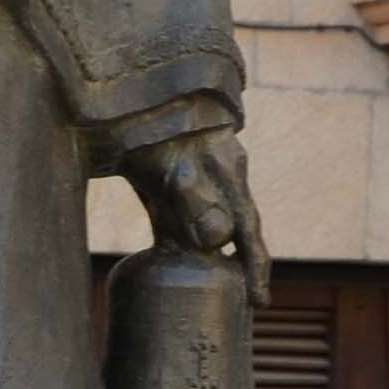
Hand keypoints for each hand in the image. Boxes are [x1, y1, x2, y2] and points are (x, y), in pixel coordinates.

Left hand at [125, 129, 268, 296]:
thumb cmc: (153, 119)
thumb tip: (218, 240)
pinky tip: (167, 257)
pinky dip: (173, 240)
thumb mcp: (171, 160)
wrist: (129, 83)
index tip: (259, 303)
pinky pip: (172, 217)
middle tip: (242, 304)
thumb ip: (192, 198)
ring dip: (203, 258)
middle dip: (236, 268)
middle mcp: (218, 176)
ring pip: (201, 227)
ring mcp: (191, 176)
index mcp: (229, 173)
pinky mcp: (161, 177)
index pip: (248, 233)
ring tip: (205, 292)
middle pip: (233, 231)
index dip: (255, 269)